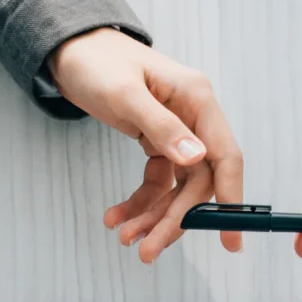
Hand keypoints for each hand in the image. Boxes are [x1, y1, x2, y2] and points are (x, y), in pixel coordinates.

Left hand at [48, 28, 245, 259]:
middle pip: (198, 181)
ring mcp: (176, 131)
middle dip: (174, 218)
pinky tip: (118, 216)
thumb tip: (197, 160)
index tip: (229, 238)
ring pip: (177, 187)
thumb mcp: (125, 94)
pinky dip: (140, 203)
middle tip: (148, 250)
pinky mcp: (157, 141)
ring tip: (126, 237)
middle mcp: (193, 117)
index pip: (225, 156)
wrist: (70, 51)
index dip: (231, 199)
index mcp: (197, 99)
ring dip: (154, 216)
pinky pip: (157, 181)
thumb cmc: (97, 62)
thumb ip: (161, 127)